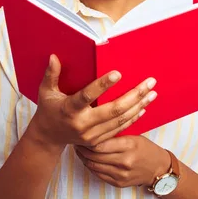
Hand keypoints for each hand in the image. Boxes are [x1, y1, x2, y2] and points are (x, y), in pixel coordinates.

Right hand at [29, 54, 157, 148]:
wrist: (48, 137)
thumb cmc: (48, 109)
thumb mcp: (45, 92)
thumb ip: (51, 75)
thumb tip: (54, 57)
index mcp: (70, 109)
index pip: (88, 96)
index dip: (103, 85)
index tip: (118, 74)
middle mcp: (82, 124)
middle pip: (113, 110)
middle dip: (134, 95)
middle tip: (149, 82)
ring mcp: (91, 135)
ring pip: (120, 120)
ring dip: (139, 106)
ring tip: (152, 93)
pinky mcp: (98, 141)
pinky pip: (119, 129)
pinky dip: (133, 118)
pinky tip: (143, 107)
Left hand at [75, 136, 170, 188]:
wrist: (158, 168)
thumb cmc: (145, 148)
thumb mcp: (133, 135)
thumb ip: (115, 133)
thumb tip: (94, 127)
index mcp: (128, 145)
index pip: (100, 144)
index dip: (87, 139)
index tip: (82, 133)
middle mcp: (124, 161)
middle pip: (94, 155)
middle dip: (82, 148)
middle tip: (76, 140)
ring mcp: (121, 174)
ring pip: (93, 166)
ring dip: (83, 157)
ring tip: (79, 149)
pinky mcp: (118, 183)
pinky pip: (98, 174)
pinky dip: (90, 166)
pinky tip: (87, 159)